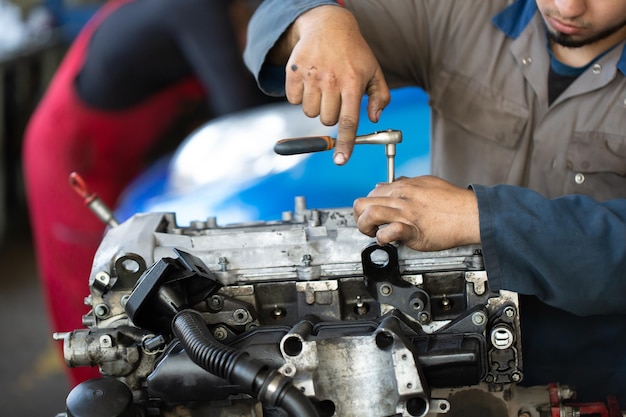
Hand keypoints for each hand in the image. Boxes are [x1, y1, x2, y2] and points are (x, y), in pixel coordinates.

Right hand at [278, 5, 390, 164]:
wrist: (327, 25)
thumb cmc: (353, 52)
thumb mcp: (374, 71)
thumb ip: (380, 97)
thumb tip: (374, 119)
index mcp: (353, 83)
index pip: (348, 121)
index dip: (345, 143)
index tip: (341, 160)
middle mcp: (331, 80)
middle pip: (327, 120)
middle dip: (331, 114)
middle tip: (335, 96)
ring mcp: (311, 76)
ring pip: (309, 113)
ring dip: (315, 105)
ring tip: (322, 86)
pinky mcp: (294, 73)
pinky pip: (294, 100)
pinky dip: (300, 96)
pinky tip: (310, 80)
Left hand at [353, 176, 480, 250]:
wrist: (470, 214)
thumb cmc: (451, 201)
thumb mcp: (425, 182)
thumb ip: (405, 183)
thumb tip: (388, 184)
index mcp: (402, 186)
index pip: (371, 193)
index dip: (368, 206)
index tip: (373, 215)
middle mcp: (400, 198)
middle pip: (362, 203)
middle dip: (360, 217)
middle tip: (369, 226)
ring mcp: (405, 213)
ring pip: (369, 215)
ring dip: (366, 228)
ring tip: (374, 233)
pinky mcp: (412, 230)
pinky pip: (388, 233)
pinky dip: (383, 239)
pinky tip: (388, 240)